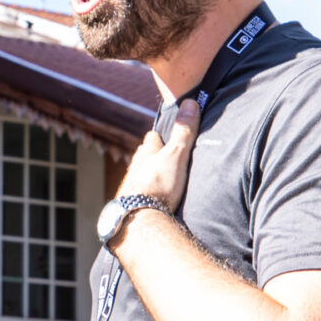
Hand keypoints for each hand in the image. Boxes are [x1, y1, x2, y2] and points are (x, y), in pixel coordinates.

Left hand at [117, 96, 198, 211]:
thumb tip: (190, 102)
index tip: (167, 136)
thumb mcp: (176, 155)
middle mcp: (135, 167)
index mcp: (146, 153)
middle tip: (166, 159)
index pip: (152, 137)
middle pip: (144, 157)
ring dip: (150, 175)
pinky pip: (139, 193)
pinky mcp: (130, 203)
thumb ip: (184, 132)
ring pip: (140, 174)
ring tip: (162, 180)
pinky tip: (153, 199)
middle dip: (154, 156)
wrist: (139, 218)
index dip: (161, 136)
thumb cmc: (159, 185)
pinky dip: (146, 193)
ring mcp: (131, 185)